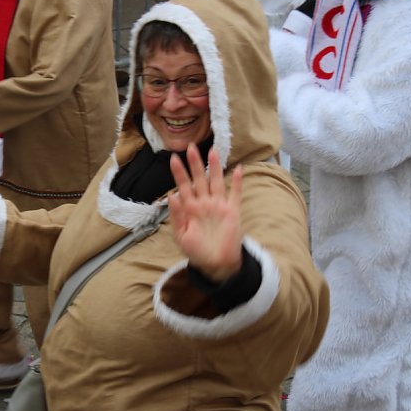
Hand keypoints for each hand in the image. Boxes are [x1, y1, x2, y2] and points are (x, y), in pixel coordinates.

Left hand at [169, 144, 243, 281]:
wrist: (215, 264)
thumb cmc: (196, 251)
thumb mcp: (181, 235)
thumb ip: (177, 216)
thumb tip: (172, 195)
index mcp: (190, 208)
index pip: (183, 186)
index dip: (179, 172)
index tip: (173, 158)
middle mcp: (204, 203)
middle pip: (199, 179)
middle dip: (195, 163)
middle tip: (191, 146)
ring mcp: (219, 205)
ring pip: (216, 181)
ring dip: (215, 167)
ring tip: (213, 151)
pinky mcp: (233, 211)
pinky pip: (236, 193)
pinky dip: (238, 181)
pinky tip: (238, 168)